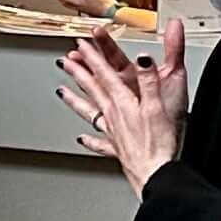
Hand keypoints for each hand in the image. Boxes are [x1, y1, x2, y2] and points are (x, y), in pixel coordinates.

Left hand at [54, 16, 188, 195]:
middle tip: (65, 61)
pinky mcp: (118, 149)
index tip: (82, 45)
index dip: (93, 57)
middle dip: (79, 72)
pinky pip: (99, 143)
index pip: (105, 74)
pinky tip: (82, 138)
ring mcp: (113, 133)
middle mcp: (113, 116)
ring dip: (75, 100)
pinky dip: (89, 139)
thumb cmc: (159, 143)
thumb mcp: (158, 105)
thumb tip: (143, 57)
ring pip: (89, 112)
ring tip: (61, 92)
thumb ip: (149, 79)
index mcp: (123, 102)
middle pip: (92, 90)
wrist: (156, 175)